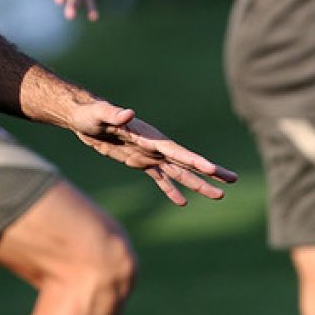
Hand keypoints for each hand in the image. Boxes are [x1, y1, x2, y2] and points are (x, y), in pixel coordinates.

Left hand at [69, 102, 237, 204]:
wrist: (82, 118)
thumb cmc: (90, 114)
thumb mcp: (99, 115)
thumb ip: (114, 114)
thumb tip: (128, 112)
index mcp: (149, 136)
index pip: (175, 151)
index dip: (194, 160)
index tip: (212, 169)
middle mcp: (154, 146)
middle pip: (186, 161)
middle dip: (209, 171)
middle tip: (233, 180)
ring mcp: (148, 155)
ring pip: (178, 172)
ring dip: (197, 184)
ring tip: (219, 195)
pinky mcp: (138, 161)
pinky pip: (159, 178)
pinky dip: (171, 190)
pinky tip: (183, 202)